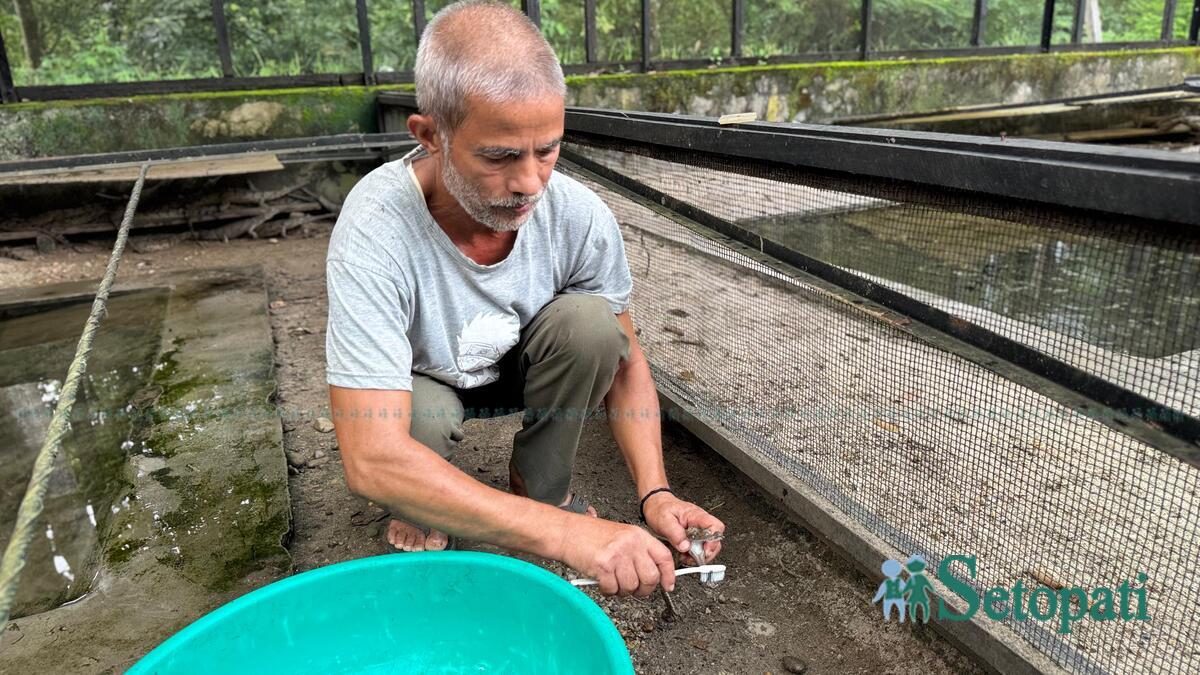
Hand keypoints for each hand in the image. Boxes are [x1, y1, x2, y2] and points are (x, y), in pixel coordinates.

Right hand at [559, 515, 676, 596]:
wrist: (566, 532)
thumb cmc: (589, 535)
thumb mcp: (621, 536)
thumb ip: (638, 553)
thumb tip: (652, 576)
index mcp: (638, 535)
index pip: (664, 557)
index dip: (668, 575)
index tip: (668, 586)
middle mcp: (631, 544)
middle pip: (650, 578)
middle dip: (642, 589)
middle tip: (632, 589)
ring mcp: (618, 554)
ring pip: (631, 587)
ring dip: (621, 590)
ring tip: (611, 580)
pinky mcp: (603, 566)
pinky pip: (612, 589)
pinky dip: (607, 590)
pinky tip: (601, 580)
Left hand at [642, 493, 724, 564]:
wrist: (655, 506)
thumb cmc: (660, 509)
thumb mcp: (664, 521)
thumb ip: (675, 534)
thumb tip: (685, 546)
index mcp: (696, 515)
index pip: (715, 526)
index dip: (713, 541)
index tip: (705, 551)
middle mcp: (700, 522)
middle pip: (716, 538)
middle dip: (708, 552)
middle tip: (695, 557)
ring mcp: (698, 529)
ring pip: (709, 545)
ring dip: (700, 554)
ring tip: (688, 557)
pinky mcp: (694, 535)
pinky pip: (700, 547)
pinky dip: (694, 554)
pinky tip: (685, 555)